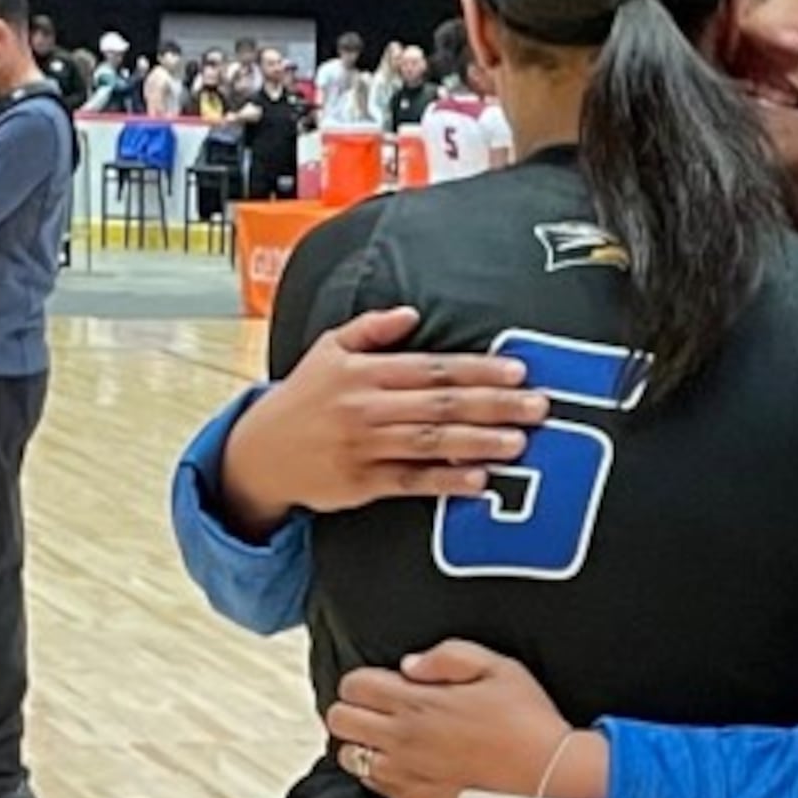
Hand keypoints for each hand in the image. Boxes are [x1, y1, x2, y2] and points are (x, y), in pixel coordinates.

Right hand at [219, 307, 545, 534]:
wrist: (259, 454)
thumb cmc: (303, 398)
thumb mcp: (328, 350)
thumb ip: (370, 329)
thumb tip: (411, 313)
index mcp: (363, 372)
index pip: (431, 368)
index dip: (477, 369)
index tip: (517, 371)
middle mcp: (365, 408)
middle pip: (439, 405)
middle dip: (493, 405)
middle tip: (537, 406)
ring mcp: (363, 448)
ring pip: (430, 444)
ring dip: (478, 443)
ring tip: (519, 443)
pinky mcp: (361, 484)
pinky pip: (410, 482)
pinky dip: (445, 482)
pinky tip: (478, 481)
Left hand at [326, 641, 589, 797]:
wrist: (547, 777)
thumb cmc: (528, 723)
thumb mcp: (498, 667)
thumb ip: (448, 656)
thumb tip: (412, 664)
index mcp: (419, 702)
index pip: (354, 685)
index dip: (361, 680)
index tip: (378, 684)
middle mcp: (404, 738)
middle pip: (340, 719)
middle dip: (351, 709)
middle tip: (375, 710)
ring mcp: (406, 773)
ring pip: (348, 757)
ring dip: (361, 744)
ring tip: (386, 739)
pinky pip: (373, 786)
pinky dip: (378, 773)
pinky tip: (403, 765)